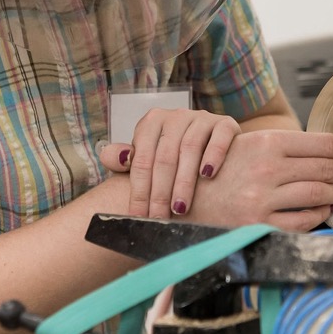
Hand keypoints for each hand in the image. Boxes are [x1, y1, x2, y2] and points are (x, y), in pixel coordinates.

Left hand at [100, 108, 240, 217]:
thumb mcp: (148, 156)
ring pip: (190, 148)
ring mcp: (202, 117)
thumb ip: (127, 159)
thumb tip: (106, 156)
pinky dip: (213, 156)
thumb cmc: (175, 156)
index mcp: (152, 122)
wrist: (213, 143)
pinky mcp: (226, 123)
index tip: (138, 215)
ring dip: (184, 181)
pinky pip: (219, 138)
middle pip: (164, 156)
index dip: (139, 189)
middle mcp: (176, 116)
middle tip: (159, 217)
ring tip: (180, 208)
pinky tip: (207, 175)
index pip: (141, 159)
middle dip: (160, 191)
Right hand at [184, 130, 332, 231]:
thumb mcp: (249, 144)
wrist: (184, 195)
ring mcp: (265, 198)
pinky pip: (303, 221)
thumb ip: (285, 147)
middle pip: (327, 168)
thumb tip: (328, 151)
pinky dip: (320, 214)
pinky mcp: (260, 224)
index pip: (323, 143)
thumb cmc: (220, 167)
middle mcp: (269, 168)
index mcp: (268, 143)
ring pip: (319, 194)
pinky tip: (326, 209)